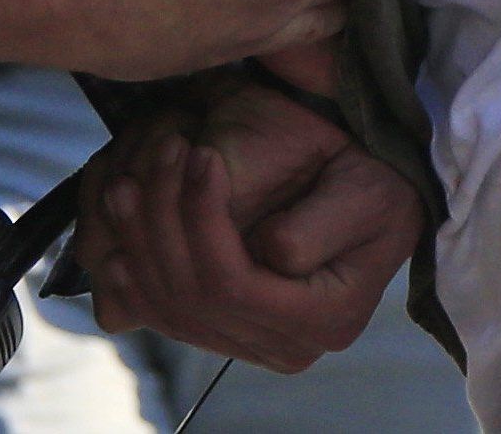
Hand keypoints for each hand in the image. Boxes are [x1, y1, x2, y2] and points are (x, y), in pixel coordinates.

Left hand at [75, 71, 426, 369]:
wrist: (383, 202)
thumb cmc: (380, 189)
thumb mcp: (369, 195)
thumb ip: (320, 225)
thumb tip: (266, 249)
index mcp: (325, 317)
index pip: (234, 284)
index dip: (202, 219)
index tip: (198, 152)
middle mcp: (289, 347)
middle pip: (195, 300)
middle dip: (162, 226)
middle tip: (155, 158)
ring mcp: (258, 347)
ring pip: (174, 311)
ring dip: (140, 248)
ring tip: (127, 186)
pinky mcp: (235, 334)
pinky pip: (171, 321)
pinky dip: (136, 286)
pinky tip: (117, 245)